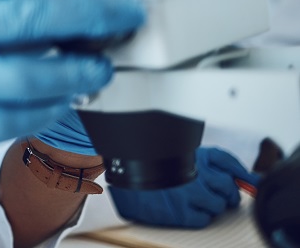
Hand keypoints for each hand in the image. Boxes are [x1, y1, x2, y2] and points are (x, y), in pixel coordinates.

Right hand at [110, 147, 260, 227]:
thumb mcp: (179, 155)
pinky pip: (204, 220)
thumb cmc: (151, 168)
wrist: (123, 182)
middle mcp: (195, 172)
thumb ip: (210, 162)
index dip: (242, 174)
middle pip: (228, 188)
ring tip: (194, 201)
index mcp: (194, 154)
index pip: (228, 162)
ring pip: (219, 206)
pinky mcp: (181, 212)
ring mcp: (189, 193)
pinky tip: (185, 209)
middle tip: (218, 197)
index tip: (249, 182)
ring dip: (211, 207)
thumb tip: (251, 179)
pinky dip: (198, 217)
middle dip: (227, 195)